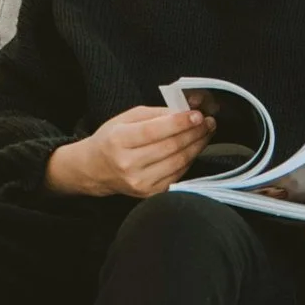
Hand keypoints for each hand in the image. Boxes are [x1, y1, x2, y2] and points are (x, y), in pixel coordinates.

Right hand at [46, 106, 213, 201]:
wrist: (95, 169)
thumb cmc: (112, 139)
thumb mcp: (126, 118)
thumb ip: (156, 113)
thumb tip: (185, 110)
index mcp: (119, 140)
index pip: (154, 131)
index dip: (180, 122)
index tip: (198, 115)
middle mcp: (128, 163)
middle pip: (170, 147)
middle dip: (194, 132)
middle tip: (209, 122)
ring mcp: (139, 182)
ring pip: (178, 162)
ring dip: (197, 146)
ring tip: (206, 133)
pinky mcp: (149, 193)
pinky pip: (177, 175)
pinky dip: (189, 160)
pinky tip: (194, 148)